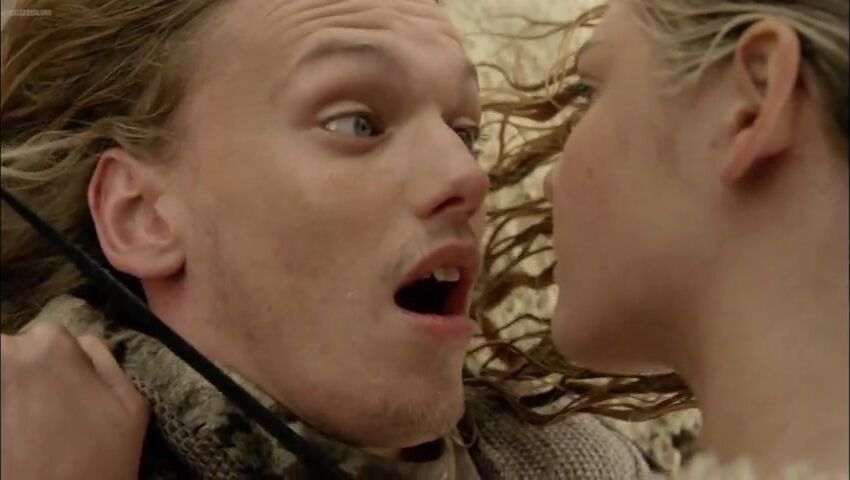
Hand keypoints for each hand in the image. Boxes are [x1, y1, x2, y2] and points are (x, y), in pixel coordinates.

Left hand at [1, 323, 148, 479]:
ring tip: (21, 430)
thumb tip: (85, 340)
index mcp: (51, 346)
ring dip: (9, 394)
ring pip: (1, 374)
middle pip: (14, 351)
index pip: (50, 336)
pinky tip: (12, 438)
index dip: (60, 366)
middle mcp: (5, 354)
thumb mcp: (131, 408)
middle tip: (42, 418)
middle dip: (26, 377)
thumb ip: (107, 362)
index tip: (65, 398)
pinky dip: (0, 411)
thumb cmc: (97, 464)